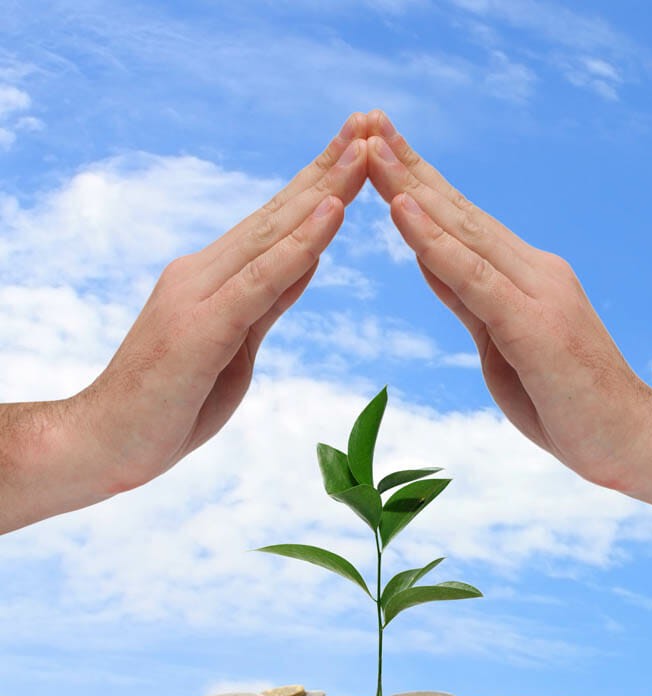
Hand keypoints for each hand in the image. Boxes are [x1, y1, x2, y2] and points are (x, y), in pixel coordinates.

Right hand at [77, 115, 368, 494]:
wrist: (107, 441)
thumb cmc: (171, 400)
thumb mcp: (236, 342)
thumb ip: (267, 299)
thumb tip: (307, 260)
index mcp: (213, 278)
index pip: (275, 224)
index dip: (319, 186)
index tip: (358, 152)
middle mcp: (204, 272)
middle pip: (278, 215)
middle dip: (328, 170)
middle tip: (370, 124)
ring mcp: (200, 295)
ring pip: (272, 234)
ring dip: (323, 190)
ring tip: (363, 150)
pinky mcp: (201, 326)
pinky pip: (260, 280)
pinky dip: (298, 245)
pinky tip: (331, 211)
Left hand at [365, 111, 651, 491]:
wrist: (626, 437)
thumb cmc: (563, 397)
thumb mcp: (499, 340)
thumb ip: (467, 296)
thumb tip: (428, 258)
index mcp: (523, 275)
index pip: (461, 221)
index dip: (418, 184)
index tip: (379, 151)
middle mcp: (532, 270)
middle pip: (457, 213)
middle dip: (408, 169)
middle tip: (366, 124)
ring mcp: (535, 292)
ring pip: (462, 232)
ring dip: (411, 189)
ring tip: (372, 150)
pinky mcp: (532, 324)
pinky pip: (473, 277)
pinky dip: (435, 242)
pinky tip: (402, 208)